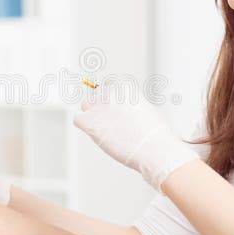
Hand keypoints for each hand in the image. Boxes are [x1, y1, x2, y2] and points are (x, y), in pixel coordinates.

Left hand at [73, 83, 199, 192]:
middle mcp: (110, 92)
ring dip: (92, 116)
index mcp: (124, 86)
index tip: (113, 109)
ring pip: (85, 105)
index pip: (108, 85)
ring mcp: (99, 106)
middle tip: (110, 123)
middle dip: (101, 108)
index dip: (109, 98)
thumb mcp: (146, 109)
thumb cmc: (155, 135)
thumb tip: (122, 110)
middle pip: (95, 95)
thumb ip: (130, 103)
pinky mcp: (90, 121)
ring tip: (105, 130)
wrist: (154, 149)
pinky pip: (77, 119)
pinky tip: (95, 134)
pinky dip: (84, 126)